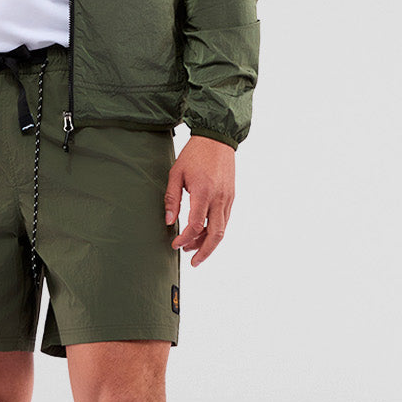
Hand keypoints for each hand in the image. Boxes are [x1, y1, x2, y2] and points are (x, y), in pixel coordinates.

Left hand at [163, 135, 234, 266]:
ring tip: (194, 249)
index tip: (175, 244)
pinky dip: (215, 231)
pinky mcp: (231, 196)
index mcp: (204, 192)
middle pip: (215, 234)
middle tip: (193, 262)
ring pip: (222, 229)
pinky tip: (204, 234)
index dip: (185, 239)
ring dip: (209, 243)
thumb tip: (169, 221)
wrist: (217, 139)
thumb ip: (172, 198)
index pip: (195, 225)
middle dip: (204, 252)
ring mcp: (228, 198)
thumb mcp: (176, 173)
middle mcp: (219, 198)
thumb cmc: (194, 154)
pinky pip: (225, 220)